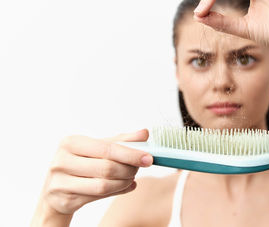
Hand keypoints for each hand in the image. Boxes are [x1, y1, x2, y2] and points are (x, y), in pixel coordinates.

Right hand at [37, 129, 152, 216]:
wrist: (55, 190)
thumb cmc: (79, 164)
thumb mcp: (97, 148)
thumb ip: (121, 140)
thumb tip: (144, 133)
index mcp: (71, 142)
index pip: (107, 148)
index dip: (130, 154)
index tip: (148, 157)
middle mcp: (62, 161)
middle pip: (107, 168)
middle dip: (128, 169)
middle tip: (138, 168)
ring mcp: (61, 182)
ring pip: (104, 185)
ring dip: (124, 182)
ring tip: (131, 178)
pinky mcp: (65, 200)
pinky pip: (98, 197)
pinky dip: (117, 191)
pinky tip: (125, 186)